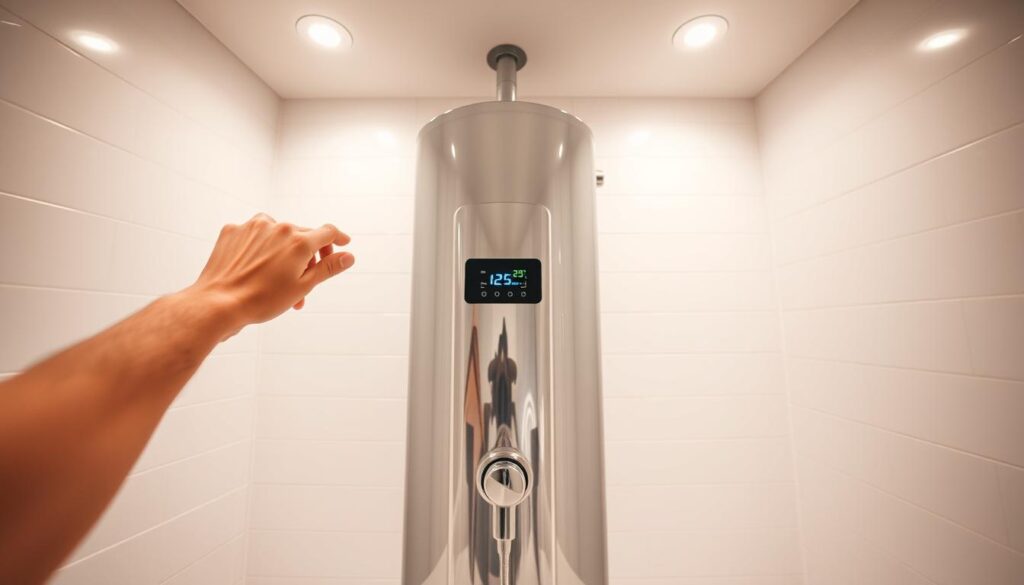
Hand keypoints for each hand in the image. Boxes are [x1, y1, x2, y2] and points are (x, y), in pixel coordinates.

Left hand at [185, 213, 353, 336]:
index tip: (344, 243)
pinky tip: (255, 268)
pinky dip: (259, 248)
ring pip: (278, 235)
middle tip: (304, 286)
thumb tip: (349, 256)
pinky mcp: (232, 232)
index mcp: (298, 240)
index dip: (338, 238)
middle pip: (302, 236)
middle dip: (308, 258)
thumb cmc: (262, 300)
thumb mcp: (302, 286)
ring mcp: (252, 227)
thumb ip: (328, 268)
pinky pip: (254, 236)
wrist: (218, 304)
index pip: (327, 232)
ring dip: (284, 253)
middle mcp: (277, 227)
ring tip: (278, 280)